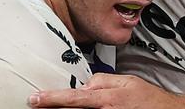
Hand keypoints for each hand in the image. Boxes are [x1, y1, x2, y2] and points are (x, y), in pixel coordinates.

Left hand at [28, 73, 173, 108]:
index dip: (51, 98)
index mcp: (107, 99)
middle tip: (37, 104)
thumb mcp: (127, 81)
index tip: (35, 98)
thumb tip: (85, 85)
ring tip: (53, 107)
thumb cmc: (149, 100)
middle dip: (53, 108)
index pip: (73, 97)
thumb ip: (103, 80)